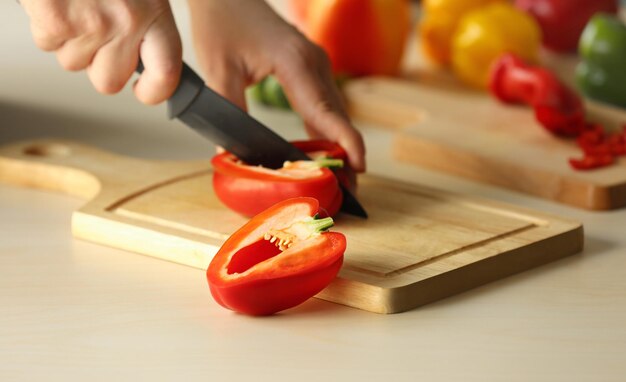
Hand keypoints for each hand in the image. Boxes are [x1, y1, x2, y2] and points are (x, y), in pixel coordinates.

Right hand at [20, 0, 181, 103]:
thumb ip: (146, 21)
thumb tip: (147, 59)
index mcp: (154, 11)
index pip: (167, 72)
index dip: (154, 90)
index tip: (143, 90)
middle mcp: (127, 21)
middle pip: (109, 81)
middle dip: (96, 64)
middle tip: (93, 35)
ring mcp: (91, 23)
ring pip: (73, 63)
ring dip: (69, 41)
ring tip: (74, 5)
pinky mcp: (56, 20)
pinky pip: (47, 44)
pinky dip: (45, 26)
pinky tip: (56, 2)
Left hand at [187, 0, 365, 171]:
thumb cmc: (221, 22)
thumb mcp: (218, 68)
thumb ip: (229, 111)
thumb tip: (233, 153)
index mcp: (295, 62)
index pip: (326, 109)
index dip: (345, 140)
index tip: (359, 166)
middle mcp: (314, 63)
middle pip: (338, 116)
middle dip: (346, 154)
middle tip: (347, 191)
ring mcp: (316, 64)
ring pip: (334, 111)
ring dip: (338, 144)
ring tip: (340, 179)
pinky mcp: (310, 68)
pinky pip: (324, 104)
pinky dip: (327, 129)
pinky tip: (324, 153)